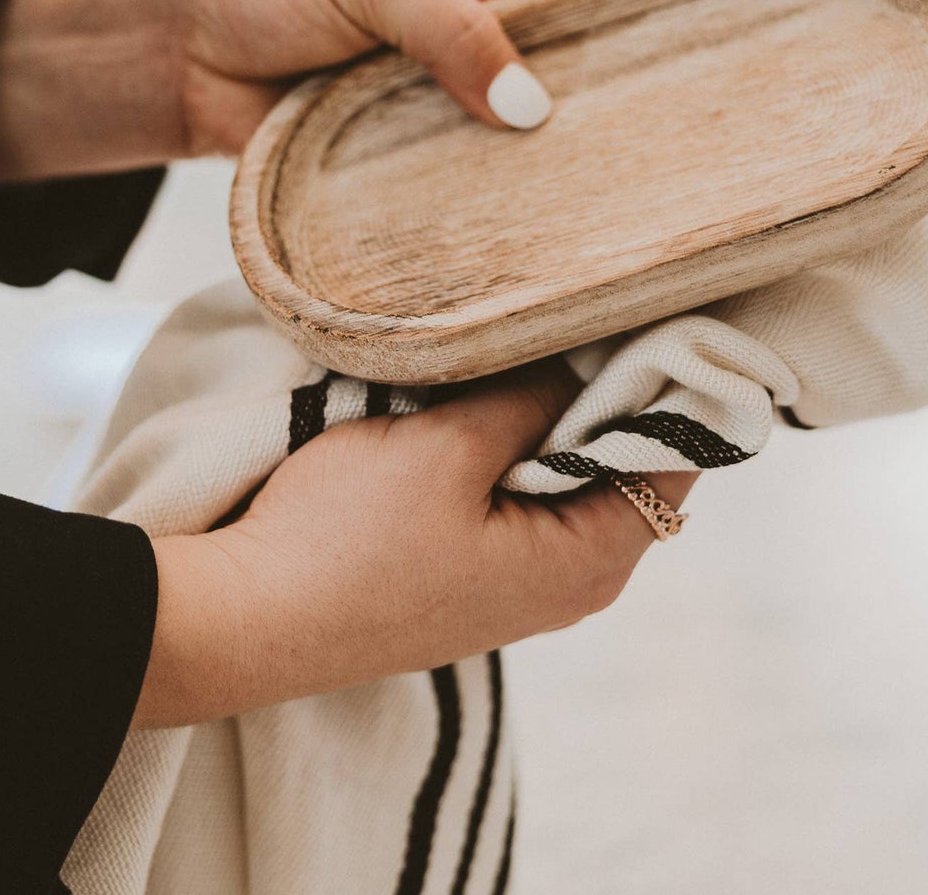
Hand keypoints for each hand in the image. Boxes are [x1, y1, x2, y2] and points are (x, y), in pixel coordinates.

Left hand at [0, 0, 729, 182]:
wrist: (155, 45)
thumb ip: (449, 28)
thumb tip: (533, 111)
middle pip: (589, 15)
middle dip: (657, 40)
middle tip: (744, 70)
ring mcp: (454, 69)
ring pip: (545, 94)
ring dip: (592, 120)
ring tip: (678, 149)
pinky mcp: (420, 134)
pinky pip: (488, 154)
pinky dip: (523, 177)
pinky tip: (575, 203)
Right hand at [131, 360, 696, 727]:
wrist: (249, 617)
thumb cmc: (348, 539)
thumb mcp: (449, 447)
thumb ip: (532, 396)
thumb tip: (585, 362)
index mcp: (590, 561)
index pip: (678, 457)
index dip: (672, 382)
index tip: (652, 310)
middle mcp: (573, 582)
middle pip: (627, 465)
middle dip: (610, 391)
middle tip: (584, 310)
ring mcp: (522, 583)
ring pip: (571, 475)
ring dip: (555, 415)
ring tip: (530, 342)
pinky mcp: (476, 572)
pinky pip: (525, 494)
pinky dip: (519, 445)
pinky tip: (486, 398)